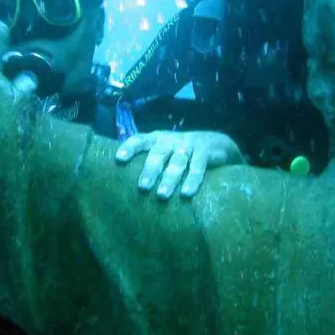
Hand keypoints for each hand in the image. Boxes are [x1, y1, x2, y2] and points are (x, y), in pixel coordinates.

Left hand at [116, 131, 243, 199]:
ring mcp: (188, 145)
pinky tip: (186, 194)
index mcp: (156, 138)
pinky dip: (192, 181)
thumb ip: (148, 160)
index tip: (119, 159)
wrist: (215, 143)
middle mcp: (170, 140)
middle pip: (158, 154)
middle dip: (150, 170)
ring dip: (169, 179)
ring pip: (177, 162)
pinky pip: (197, 168)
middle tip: (142, 187)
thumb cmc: (179, 151)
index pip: (140, 140)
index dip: (129, 148)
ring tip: (161, 195)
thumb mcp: (164, 150)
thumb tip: (121, 182)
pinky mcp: (204, 153)